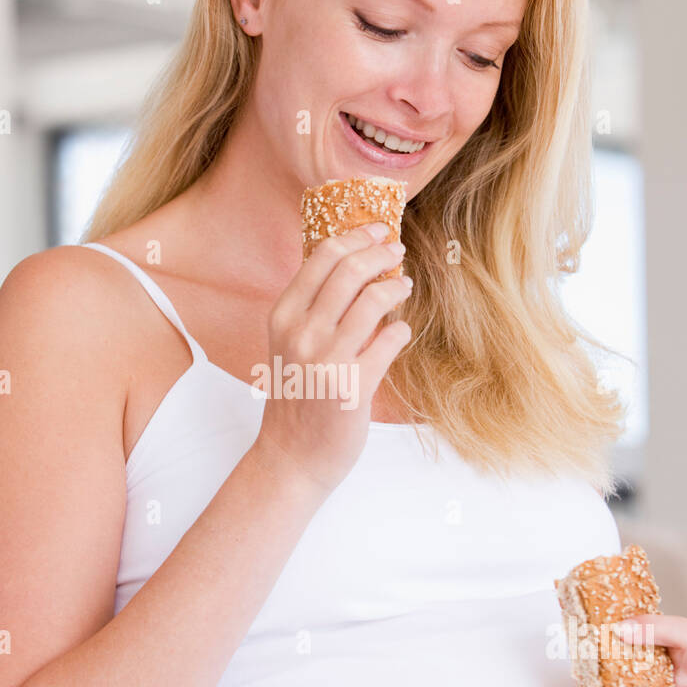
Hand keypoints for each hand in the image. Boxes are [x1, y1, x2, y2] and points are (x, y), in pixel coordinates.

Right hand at [253, 222, 412, 495]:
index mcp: (282, 316)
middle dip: (381, 253)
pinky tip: (399, 332)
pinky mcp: (353, 385)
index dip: (356, 236)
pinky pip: (390, 340)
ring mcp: (326, 359)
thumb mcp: (288, 344)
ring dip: (396, 287)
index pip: (321, 256)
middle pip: (350, 270)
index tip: (377, 230)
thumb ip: (311, 308)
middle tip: (397, 250)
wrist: (292, 456)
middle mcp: (301, 333)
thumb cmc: (297, 396)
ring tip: (404, 286)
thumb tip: (350, 262)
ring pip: (374, 301)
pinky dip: (400, 330)